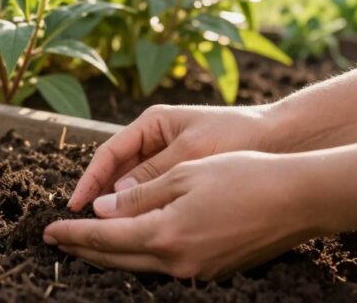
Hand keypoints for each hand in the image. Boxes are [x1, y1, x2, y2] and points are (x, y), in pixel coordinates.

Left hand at [45, 151, 315, 279]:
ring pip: (139, 266)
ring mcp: (197, 272)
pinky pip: (164, 268)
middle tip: (56, 241)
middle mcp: (177, 262)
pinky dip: (139, 257)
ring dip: (109, 255)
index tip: (48, 230)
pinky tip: (131, 246)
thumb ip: (140, 196)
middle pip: (116, 258)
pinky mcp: (213, 272)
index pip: (104, 237)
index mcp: (165, 234)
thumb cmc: (242, 175)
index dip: (73, 233)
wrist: (299, 199)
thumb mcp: (184, 175)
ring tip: (85, 245)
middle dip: (83, 249)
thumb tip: (102, 210)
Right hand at [67, 104, 278, 210]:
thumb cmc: (237, 136)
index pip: (109, 153)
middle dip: (100, 197)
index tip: (75, 205)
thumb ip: (154, 174)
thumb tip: (116, 199)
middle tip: (81, 224)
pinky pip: (155, 195)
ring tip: (106, 232)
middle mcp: (155, 140)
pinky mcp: (183, 175)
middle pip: (117, 172)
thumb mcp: (192, 153)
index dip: (90, 180)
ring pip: (134, 187)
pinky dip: (145, 210)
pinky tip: (140, 229)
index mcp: (152, 123)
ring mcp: (168, 158)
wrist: (281, 138)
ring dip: (121, 206)